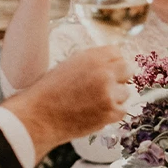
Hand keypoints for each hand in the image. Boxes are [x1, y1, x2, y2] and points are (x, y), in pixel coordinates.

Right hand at [2, 46, 132, 159]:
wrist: (39, 116)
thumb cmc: (50, 91)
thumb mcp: (69, 65)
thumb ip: (92, 62)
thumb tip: (112, 64)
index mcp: (92, 57)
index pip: (117, 52)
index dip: (112, 62)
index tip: (109, 70)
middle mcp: (103, 72)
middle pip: (127, 69)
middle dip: (119, 78)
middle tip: (106, 87)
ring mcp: (109, 92)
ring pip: (125, 92)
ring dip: (114, 98)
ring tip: (94, 103)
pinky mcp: (110, 111)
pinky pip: (122, 110)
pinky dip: (111, 113)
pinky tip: (96, 113)